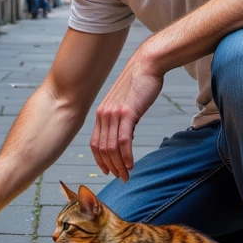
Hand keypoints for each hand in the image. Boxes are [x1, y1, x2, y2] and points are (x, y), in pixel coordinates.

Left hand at [90, 47, 163, 179]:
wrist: (147, 65)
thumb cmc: (138, 83)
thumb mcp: (125, 103)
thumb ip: (121, 119)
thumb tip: (125, 138)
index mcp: (102, 113)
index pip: (95, 143)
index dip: (100, 160)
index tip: (107, 171)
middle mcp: (104, 114)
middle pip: (102, 149)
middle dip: (111, 167)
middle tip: (121, 178)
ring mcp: (114, 113)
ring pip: (112, 147)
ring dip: (119, 165)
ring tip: (126, 175)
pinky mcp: (127, 112)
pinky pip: (124, 140)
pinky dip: (126, 155)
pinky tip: (131, 165)